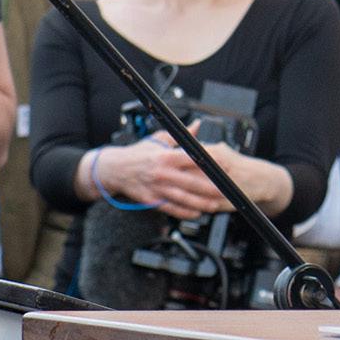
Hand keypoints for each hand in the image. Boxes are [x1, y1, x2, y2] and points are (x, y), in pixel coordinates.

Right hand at [95, 135, 231, 220]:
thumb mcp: (159, 139)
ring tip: (214, 206)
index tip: (222, 168)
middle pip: (190, 182)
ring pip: (182, 198)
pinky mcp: (151, 200)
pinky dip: (184, 212)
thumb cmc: (138, 153)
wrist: (115, 169)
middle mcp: (162, 173)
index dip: (208, 164)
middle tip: (224, 191)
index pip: (191, 159)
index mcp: (165, 156)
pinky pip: (170, 208)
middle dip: (209, 188)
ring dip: (199, 203)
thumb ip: (180, 135)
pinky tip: (196, 213)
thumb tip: (197, 125)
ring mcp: (156, 188)